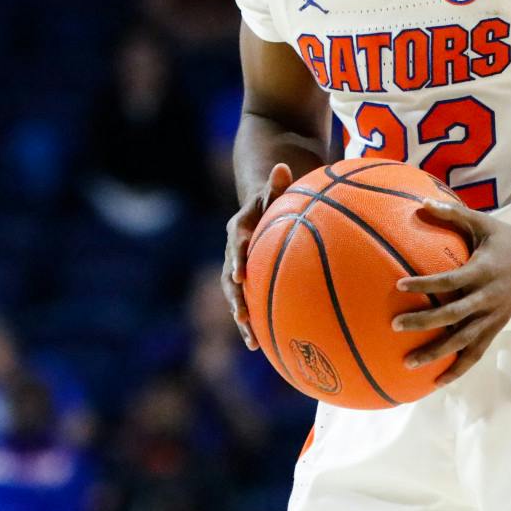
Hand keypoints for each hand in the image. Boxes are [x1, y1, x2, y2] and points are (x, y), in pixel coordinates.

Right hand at [221, 162, 293, 350]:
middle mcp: (234, 250)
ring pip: (236, 294)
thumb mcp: (275, 186)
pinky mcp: (247, 277)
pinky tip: (266, 345)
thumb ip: (277, 182)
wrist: (258, 203)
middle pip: (230, 276)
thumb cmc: (273, 195)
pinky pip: (250, 299)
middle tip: (242, 316)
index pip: (236, 243)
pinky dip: (256, 320)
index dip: (237, 259)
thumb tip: (281, 165)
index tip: (239, 275)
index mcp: (239, 227)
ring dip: (242, 316)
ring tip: (253, 342)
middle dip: (235, 298)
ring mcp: (238, 265)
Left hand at [392, 201, 510, 385]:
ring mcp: (493, 316)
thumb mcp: (481, 222)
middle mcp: (487, 298)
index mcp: (482, 272)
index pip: (449, 281)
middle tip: (395, 325)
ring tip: (409, 363)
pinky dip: (458, 367)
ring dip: (436, 353)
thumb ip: (451, 214)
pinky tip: (437, 381)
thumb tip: (420, 202)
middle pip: (452, 316)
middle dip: (423, 322)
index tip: (400, 285)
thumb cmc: (506, 238)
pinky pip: (476, 351)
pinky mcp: (497, 326)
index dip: (425, 284)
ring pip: (463, 341)